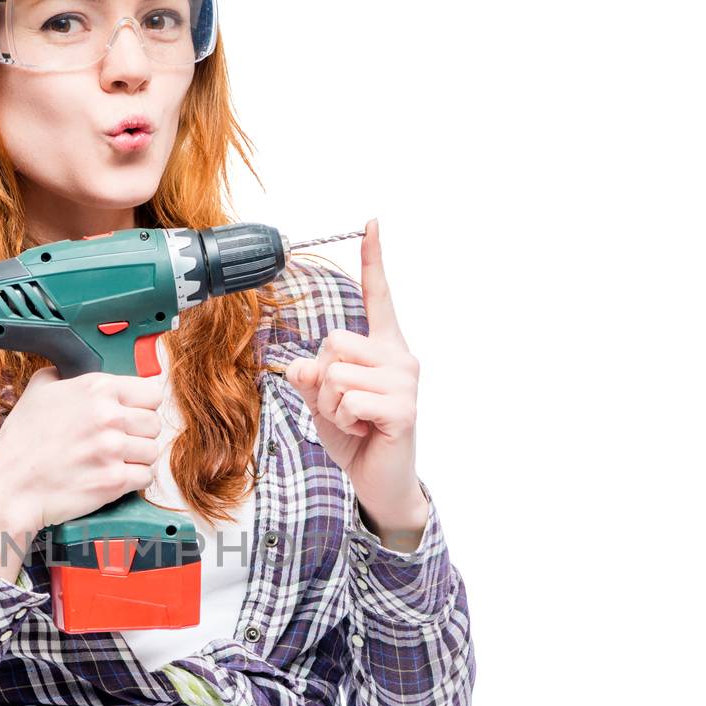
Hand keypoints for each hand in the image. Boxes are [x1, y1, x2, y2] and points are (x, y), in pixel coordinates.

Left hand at [284, 219, 428, 541]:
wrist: (380, 481)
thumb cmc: (357, 437)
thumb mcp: (324, 401)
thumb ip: (311, 376)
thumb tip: (301, 364)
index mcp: (384, 348)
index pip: (378, 298)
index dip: (373, 261)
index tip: (371, 224)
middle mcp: (400, 357)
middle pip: (334, 341)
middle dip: (323, 378)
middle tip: (342, 406)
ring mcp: (404, 382)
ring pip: (336, 373)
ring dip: (331, 404)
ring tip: (354, 420)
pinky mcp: (403, 407)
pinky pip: (348, 400)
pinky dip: (343, 420)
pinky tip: (364, 431)